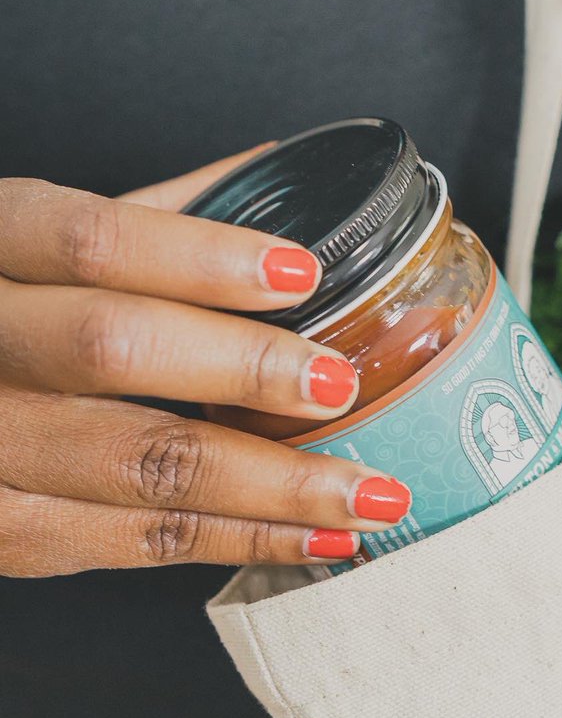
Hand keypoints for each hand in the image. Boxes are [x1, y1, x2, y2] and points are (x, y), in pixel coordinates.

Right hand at [0, 150, 412, 576]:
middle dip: (242, 369)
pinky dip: (236, 543)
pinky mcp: (0, 532)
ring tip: (369, 490)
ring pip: (137, 466)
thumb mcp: (41, 238)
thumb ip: (154, 214)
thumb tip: (282, 173)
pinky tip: (315, 535)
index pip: (93, 240)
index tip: (300, 270)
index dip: (200, 257)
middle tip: (339, 384)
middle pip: (111, 349)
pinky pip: (132, 544)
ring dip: (270, 487)